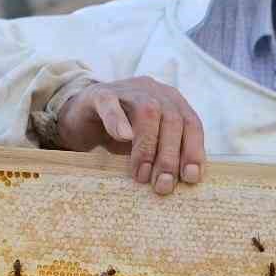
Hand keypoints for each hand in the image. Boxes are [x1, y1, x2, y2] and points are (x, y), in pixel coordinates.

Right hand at [56, 77, 205, 194]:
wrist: (81, 120)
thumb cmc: (123, 137)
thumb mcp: (150, 148)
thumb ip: (168, 156)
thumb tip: (185, 184)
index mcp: (173, 103)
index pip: (192, 124)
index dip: (194, 151)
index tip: (190, 178)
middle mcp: (155, 92)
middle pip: (173, 120)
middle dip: (170, 156)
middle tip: (163, 185)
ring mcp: (128, 90)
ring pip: (148, 111)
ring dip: (147, 147)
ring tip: (141, 175)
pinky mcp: (100, 94)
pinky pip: (110, 103)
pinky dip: (118, 120)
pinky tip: (123, 138)